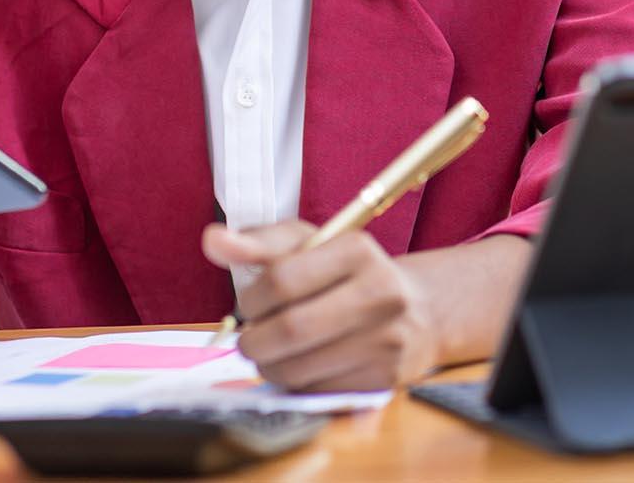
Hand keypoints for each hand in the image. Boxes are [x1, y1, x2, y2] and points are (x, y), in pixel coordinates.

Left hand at [202, 221, 441, 391]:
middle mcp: (381, 293)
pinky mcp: (385, 379)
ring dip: (270, 367)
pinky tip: (303, 366)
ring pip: (299, 369)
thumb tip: (213, 240)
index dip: (251, 299)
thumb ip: (259, 243)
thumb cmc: (350, 274)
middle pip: (290, 330)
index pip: (281, 279)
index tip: (249, 304)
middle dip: (254, 341)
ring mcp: (387, 339)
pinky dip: (298, 385)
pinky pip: (318, 393)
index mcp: (358, 250)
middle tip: (250, 340)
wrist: (420, 311)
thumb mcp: (310, 246)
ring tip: (273, 353)